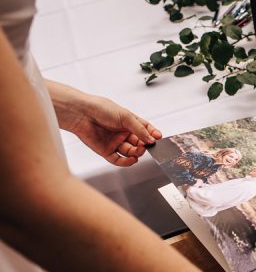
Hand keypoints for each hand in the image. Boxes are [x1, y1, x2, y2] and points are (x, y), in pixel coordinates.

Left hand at [46, 80, 161, 165]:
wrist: (81, 114)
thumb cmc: (101, 109)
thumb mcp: (125, 116)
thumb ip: (139, 129)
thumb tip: (151, 139)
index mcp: (128, 122)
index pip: (145, 129)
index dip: (152, 134)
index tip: (158, 138)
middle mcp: (122, 132)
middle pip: (139, 142)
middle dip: (144, 145)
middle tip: (146, 145)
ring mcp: (115, 142)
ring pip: (131, 152)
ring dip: (137, 153)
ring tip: (138, 150)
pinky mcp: (106, 151)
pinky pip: (119, 160)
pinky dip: (126, 162)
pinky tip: (132, 159)